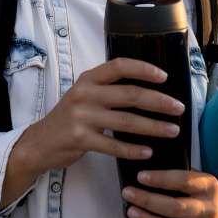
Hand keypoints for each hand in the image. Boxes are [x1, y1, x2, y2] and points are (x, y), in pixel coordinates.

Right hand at [6, 58, 184, 185]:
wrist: (39, 142)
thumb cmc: (69, 117)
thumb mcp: (83, 94)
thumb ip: (107, 88)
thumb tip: (146, 87)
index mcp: (88, 79)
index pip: (120, 66)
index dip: (144, 69)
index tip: (164, 77)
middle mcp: (85, 94)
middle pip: (130, 94)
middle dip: (159, 101)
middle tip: (179, 108)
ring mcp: (82, 117)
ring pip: (127, 121)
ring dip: (154, 127)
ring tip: (172, 130)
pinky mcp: (81, 139)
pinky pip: (114, 145)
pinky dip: (133, 149)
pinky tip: (148, 152)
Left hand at [122, 170, 217, 217]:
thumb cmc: (208, 193)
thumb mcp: (202, 179)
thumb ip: (182, 176)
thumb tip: (150, 173)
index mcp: (208, 186)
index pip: (183, 181)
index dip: (161, 178)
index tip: (141, 176)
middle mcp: (208, 208)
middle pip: (176, 208)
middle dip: (148, 201)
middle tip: (128, 192)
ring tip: (132, 211)